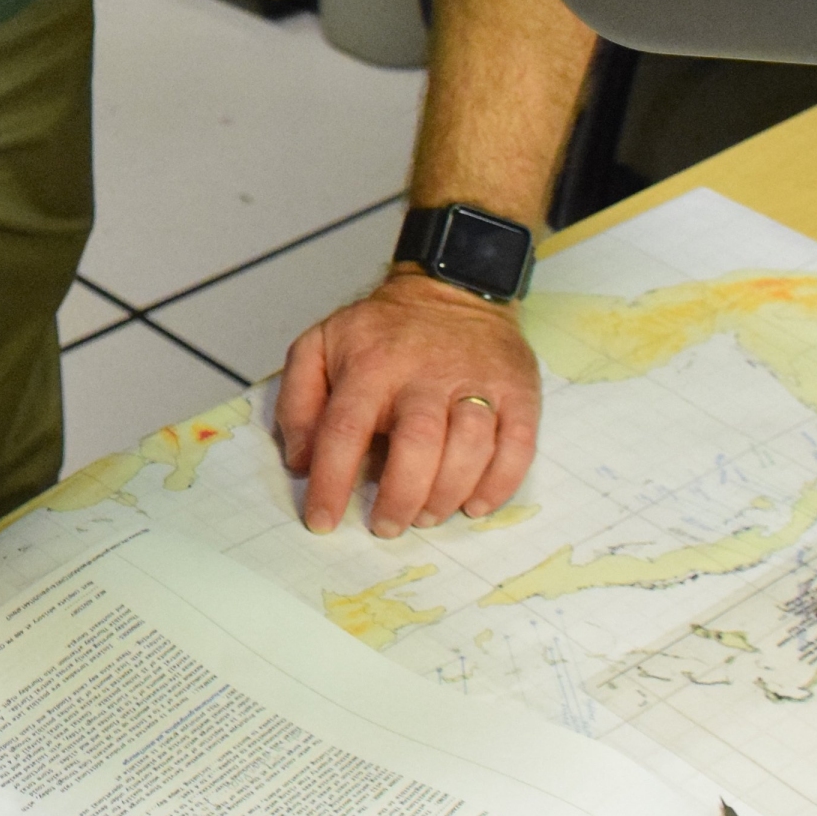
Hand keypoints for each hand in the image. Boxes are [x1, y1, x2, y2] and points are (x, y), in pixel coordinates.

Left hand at [276, 271, 542, 535]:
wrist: (451, 289)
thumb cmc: (381, 333)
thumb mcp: (320, 345)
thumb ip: (298, 400)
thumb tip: (302, 460)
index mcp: (371, 365)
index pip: (345, 429)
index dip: (331, 482)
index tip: (323, 521)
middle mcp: (425, 374)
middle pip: (417, 443)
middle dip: (400, 496)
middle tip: (387, 526)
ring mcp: (477, 382)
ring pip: (470, 446)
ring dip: (447, 493)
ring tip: (427, 516)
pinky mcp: (517, 391)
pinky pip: (518, 445)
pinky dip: (499, 483)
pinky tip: (475, 505)